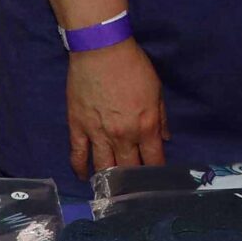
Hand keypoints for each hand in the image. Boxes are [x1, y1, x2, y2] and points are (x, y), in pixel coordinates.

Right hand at [67, 40, 165, 178]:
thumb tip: (165, 139)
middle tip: (135, 189)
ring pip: (103, 168)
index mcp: (145, 127)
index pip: (154, 161)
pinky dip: (80, 169)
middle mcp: (123, 136)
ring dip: (109, 181)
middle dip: (134, 182)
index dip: (156, 173)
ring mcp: (98, 134)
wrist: (101, 50)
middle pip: (129, 169)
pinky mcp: (77, 128)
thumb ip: (161, 118)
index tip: (157, 181)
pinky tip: (84, 177)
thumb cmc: (133, 66)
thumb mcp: (156, 90)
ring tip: (111, 189)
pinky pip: (77, 155)